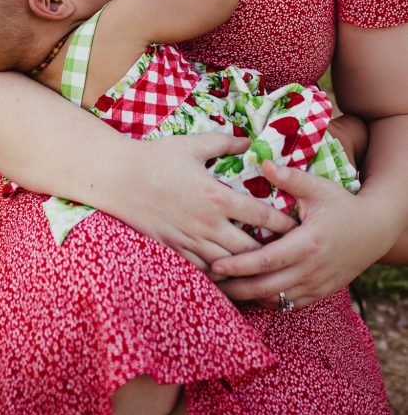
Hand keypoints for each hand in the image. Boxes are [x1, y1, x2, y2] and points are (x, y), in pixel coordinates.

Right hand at [112, 132, 296, 271]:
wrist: (119, 178)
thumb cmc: (156, 158)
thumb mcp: (193, 145)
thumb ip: (225, 143)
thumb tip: (249, 141)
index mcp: (216, 196)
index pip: (261, 216)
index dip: (283, 224)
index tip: (296, 226)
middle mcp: (207, 224)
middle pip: (250, 249)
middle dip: (270, 252)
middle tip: (284, 252)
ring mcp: (190, 240)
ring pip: (228, 265)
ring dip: (246, 267)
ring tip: (262, 266)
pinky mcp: (174, 249)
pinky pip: (202, 271)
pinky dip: (219, 274)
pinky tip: (228, 273)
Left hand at [210, 159, 384, 307]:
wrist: (374, 230)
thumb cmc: (342, 205)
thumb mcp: (318, 188)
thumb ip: (289, 178)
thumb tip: (261, 163)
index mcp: (307, 243)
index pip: (267, 260)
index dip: (239, 266)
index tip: (215, 265)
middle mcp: (311, 269)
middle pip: (267, 287)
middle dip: (236, 287)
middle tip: (209, 283)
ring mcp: (317, 285)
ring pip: (277, 300)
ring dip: (250, 297)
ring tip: (223, 289)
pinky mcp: (320, 292)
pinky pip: (290, 305)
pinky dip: (269, 302)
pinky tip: (250, 293)